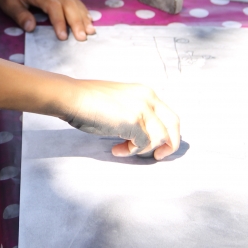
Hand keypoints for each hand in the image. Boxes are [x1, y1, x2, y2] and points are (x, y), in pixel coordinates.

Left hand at [0, 0, 94, 40]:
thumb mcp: (7, 2)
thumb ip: (19, 15)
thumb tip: (31, 28)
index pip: (53, 7)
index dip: (59, 22)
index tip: (63, 37)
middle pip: (68, 4)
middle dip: (77, 22)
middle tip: (83, 38)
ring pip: (74, 1)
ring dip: (83, 17)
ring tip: (90, 31)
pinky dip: (82, 10)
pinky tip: (88, 20)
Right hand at [65, 80, 179, 159]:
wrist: (73, 97)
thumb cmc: (88, 101)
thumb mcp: (120, 102)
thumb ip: (135, 112)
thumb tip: (142, 134)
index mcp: (145, 91)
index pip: (168, 114)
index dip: (166, 132)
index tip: (155, 145)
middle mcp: (148, 98)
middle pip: (174, 125)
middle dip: (170, 144)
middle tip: (159, 156)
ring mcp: (142, 109)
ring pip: (160, 138)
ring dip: (143, 149)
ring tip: (122, 149)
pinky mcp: (134, 121)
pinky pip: (142, 145)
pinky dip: (131, 151)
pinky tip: (116, 150)